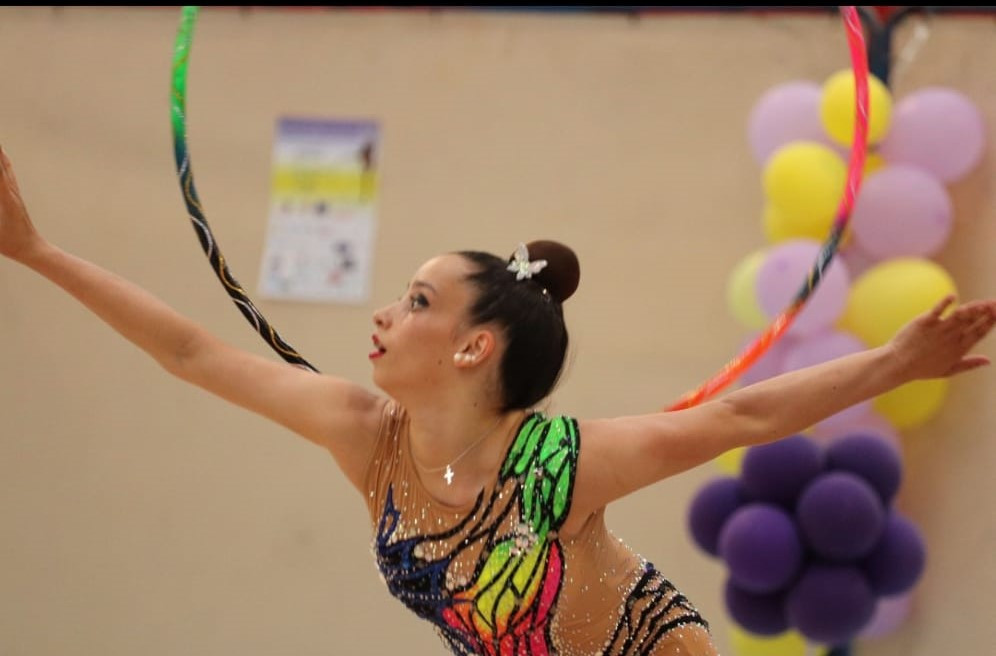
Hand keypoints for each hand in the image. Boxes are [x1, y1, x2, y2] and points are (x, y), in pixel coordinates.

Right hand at [0, 147, 43, 261]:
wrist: (33, 249)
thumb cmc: (12, 244)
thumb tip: (0, 199)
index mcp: (6, 198)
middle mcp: (12, 192)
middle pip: (2, 164)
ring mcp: (15, 194)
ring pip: (6, 168)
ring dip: (0, 154)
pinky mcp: (15, 198)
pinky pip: (8, 176)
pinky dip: (3, 164)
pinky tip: (3, 160)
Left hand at [889, 295, 995, 379]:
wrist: (898, 365)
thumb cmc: (921, 369)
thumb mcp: (948, 370)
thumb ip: (969, 364)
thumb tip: (989, 360)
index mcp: (959, 348)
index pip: (980, 332)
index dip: (991, 322)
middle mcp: (952, 337)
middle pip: (974, 321)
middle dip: (988, 311)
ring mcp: (939, 329)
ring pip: (960, 315)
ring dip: (973, 307)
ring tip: (984, 302)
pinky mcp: (924, 322)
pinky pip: (937, 310)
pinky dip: (944, 303)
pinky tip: (953, 296)